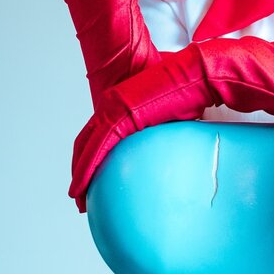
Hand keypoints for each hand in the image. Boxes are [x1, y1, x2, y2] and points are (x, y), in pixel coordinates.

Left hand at [69, 43, 213, 209]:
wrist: (194, 76)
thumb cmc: (188, 94)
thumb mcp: (171, 119)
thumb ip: (161, 133)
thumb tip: (168, 151)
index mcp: (121, 105)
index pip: (97, 135)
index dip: (90, 158)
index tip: (92, 179)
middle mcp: (110, 105)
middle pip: (85, 142)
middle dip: (80, 170)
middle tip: (80, 194)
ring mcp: (111, 109)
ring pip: (85, 147)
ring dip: (79, 174)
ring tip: (79, 197)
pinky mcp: (118, 116)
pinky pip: (96, 148)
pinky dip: (85, 169)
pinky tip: (82, 186)